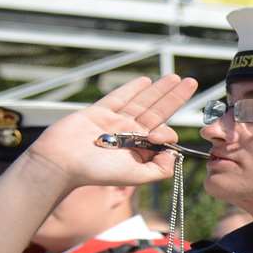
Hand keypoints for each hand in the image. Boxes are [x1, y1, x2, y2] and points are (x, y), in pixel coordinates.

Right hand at [17, 74, 200, 186]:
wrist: (61, 162)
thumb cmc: (96, 172)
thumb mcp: (135, 176)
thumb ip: (159, 169)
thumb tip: (175, 155)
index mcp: (139, 150)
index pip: (162, 134)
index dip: (166, 132)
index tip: (155, 136)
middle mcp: (130, 134)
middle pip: (157, 112)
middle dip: (174, 97)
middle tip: (191, 82)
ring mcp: (114, 121)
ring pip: (142, 101)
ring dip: (159, 89)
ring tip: (175, 77)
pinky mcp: (99, 111)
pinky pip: (119, 97)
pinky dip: (132, 88)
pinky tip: (145, 80)